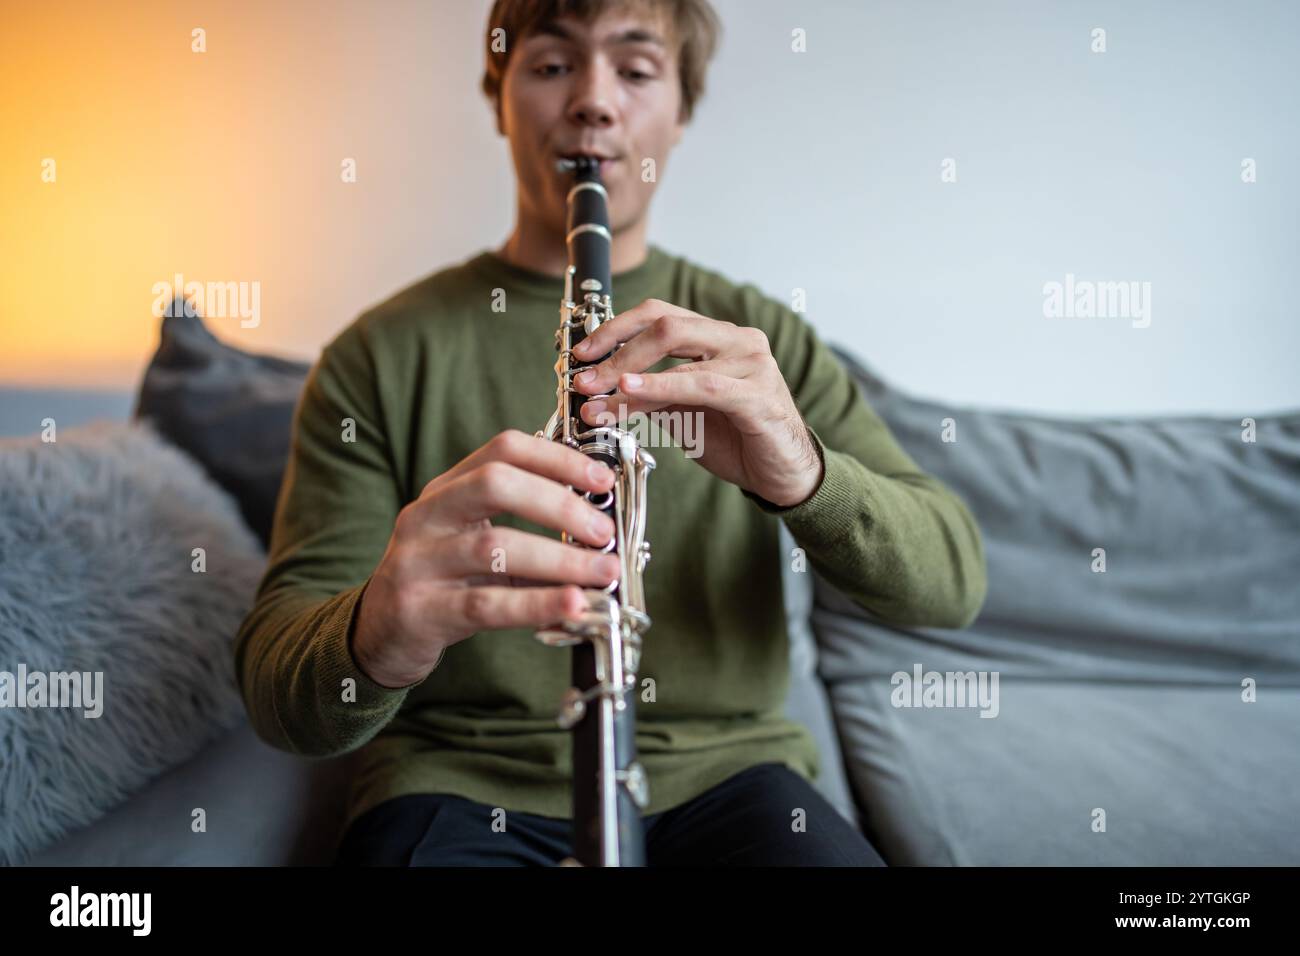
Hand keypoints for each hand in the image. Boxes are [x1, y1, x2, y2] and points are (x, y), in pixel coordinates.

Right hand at [351, 429, 620, 687]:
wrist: (379, 634)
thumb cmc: (443, 582)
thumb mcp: (476, 543)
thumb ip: (529, 533)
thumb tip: (602, 539)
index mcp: (446, 489)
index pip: (504, 449)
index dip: (558, 458)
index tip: (601, 479)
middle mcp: (427, 516)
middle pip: (495, 484)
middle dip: (559, 504)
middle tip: (603, 531)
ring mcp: (418, 562)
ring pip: (495, 547)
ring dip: (559, 559)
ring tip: (602, 572)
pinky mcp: (420, 610)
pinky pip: (486, 605)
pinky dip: (536, 604)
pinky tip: (571, 605)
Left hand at [570, 298, 822, 506]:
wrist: (781, 477)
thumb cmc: (735, 440)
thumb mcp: (681, 412)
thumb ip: (648, 393)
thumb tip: (598, 387)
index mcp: (718, 337)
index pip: (660, 313)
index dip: (616, 328)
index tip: (581, 353)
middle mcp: (738, 340)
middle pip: (666, 325)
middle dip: (616, 351)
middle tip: (583, 379)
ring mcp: (752, 364)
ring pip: (679, 355)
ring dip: (629, 377)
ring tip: (596, 397)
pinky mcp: (759, 395)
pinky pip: (701, 385)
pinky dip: (661, 387)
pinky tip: (632, 392)